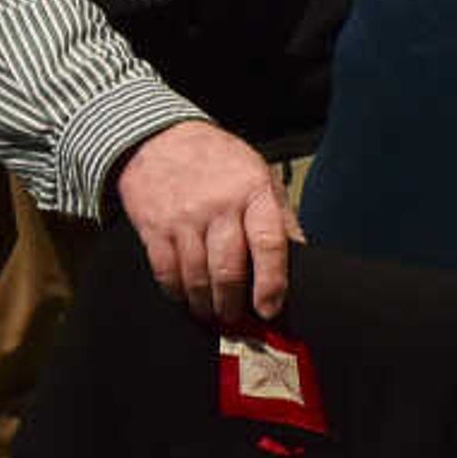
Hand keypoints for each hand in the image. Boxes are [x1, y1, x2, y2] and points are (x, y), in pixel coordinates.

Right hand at [114, 119, 298, 323]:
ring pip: (197, 277)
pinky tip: (186, 297)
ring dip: (206, 304)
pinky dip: (177, 292)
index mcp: (253, 193)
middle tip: (238, 319)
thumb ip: (281, 216)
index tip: (271, 308)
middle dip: (234, 304)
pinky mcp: (154, 229)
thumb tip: (301, 254)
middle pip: (229, 270)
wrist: (160, 138)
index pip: (269, 243)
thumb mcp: (260, 176)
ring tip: (213, 314)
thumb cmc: (218, 160)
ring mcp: (184, 219)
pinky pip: (166, 272)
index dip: (272, 282)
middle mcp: (219, 207)